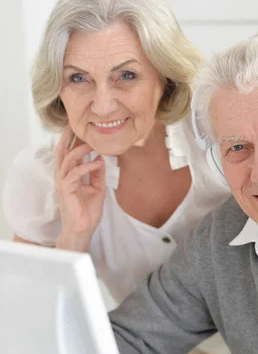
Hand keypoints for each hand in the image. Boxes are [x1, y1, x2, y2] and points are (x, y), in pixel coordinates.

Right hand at [55, 125, 105, 250]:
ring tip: (94, 144)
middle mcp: (64, 176)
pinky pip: (74, 174)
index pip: (70, 152)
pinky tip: (96, 163)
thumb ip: (97, 174)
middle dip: (69, 137)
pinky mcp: (65, 190)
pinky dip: (86, 167)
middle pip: (63, 151)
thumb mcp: (97, 189)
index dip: (75, 140)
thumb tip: (100, 159)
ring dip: (81, 150)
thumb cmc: (87, 212)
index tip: (82, 127)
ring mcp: (63, 182)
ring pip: (68, 160)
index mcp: (70, 175)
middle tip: (78, 123)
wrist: (83, 229)